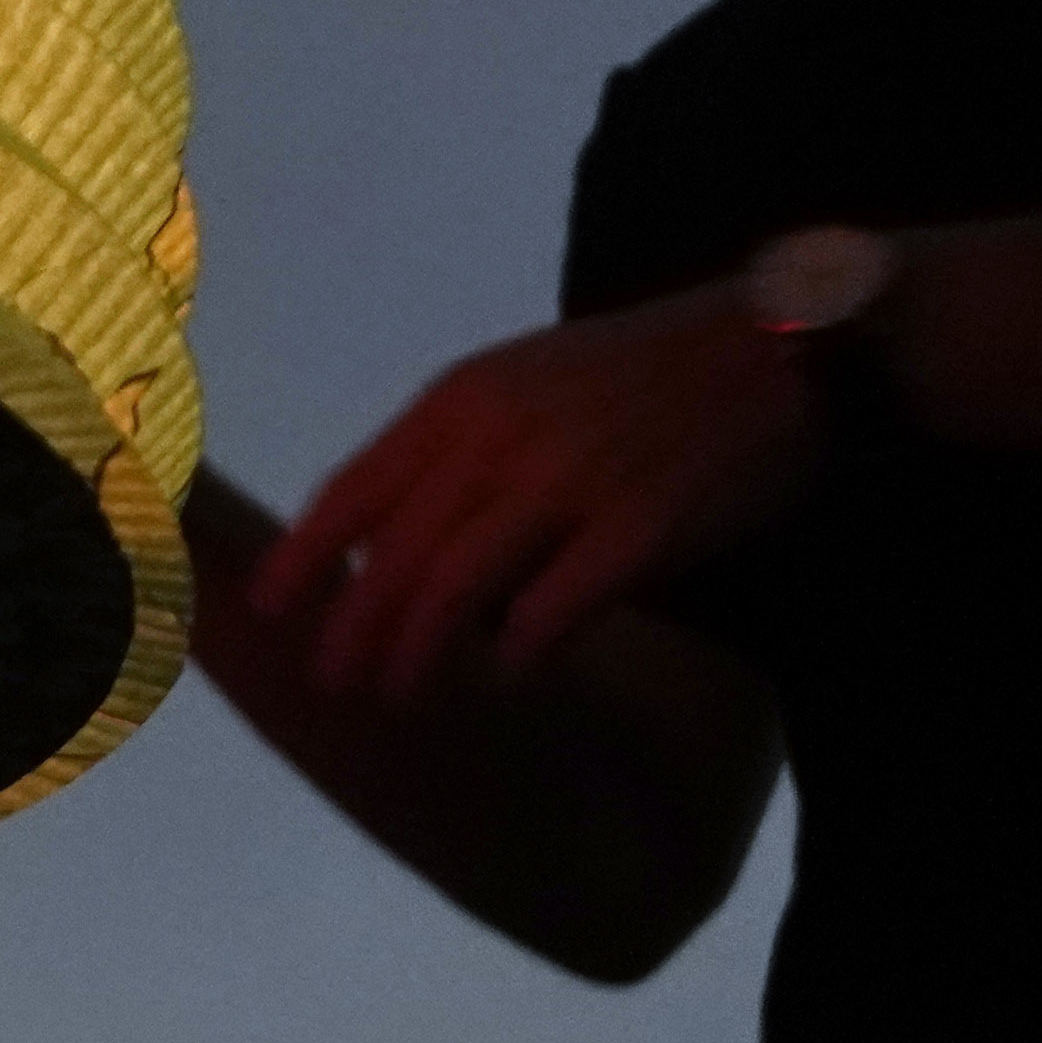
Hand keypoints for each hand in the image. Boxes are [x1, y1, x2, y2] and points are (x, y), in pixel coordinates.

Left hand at [245, 288, 823, 701]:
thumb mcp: (525, 379)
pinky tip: (506, 678)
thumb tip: (388, 531)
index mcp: (462, 398)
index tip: (268, 608)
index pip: (354, 486)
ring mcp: (568, 482)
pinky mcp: (638, 528)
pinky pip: (553, 609)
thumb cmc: (641, 371)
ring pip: (455, 587)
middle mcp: (499, 438)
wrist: (773, 347)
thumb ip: (457, 443)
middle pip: (394, 551)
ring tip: (400, 695)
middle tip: (334, 679)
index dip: (305, 555)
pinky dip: (518, 652)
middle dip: (353, 625)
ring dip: (417, 653)